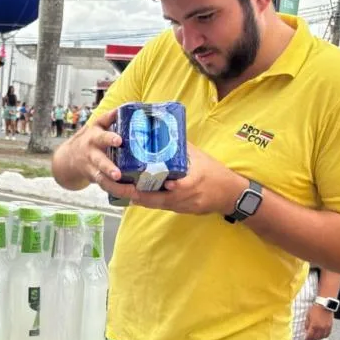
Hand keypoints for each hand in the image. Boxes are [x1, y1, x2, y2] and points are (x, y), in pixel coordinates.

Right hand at [57, 108, 124, 190]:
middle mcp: (92, 154)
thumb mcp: (97, 125)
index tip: (119, 141)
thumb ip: (110, 117)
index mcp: (94, 138)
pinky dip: (118, 192)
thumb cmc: (91, 139)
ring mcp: (92, 169)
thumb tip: (127, 106)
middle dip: (108, 168)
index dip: (110, 138)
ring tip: (130, 191)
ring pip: (102, 179)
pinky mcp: (95, 179)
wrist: (68, 158)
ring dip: (115, 186)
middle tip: (118, 174)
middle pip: (100, 162)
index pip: (102, 137)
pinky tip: (131, 195)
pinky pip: (106, 187)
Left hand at [106, 144, 247, 215]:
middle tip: (110, 183)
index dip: (143, 187)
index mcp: (188, 183)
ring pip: (150, 204)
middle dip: (127, 193)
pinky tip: (128, 192)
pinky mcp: (177, 209)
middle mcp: (180, 197)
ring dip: (131, 196)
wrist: (229, 194)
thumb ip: (179, 147)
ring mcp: (178, 206)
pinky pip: (156, 205)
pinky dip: (142, 199)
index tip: (128, 181)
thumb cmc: (215, 173)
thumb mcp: (199, 156)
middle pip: (149, 200)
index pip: (167, 189)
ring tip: (112, 187)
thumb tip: (162, 130)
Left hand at [304, 304, 333, 339]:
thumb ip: (307, 325)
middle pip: (316, 338)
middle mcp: (321, 328)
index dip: (307, 339)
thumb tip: (306, 331)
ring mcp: (326, 327)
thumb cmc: (315, 309)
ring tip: (314, 339)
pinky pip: (327, 334)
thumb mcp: (308, 316)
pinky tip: (321, 336)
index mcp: (314, 325)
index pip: (310, 336)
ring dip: (317, 339)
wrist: (324, 305)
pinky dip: (323, 336)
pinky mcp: (330, 326)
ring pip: (322, 337)